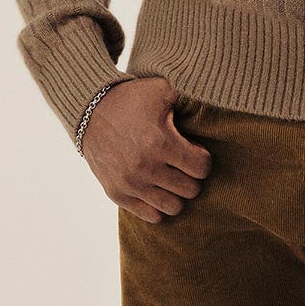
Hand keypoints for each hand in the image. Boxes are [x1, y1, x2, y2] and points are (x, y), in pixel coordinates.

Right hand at [83, 78, 211, 220]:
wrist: (88, 110)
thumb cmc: (131, 99)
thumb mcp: (161, 88)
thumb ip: (189, 93)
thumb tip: (216, 94)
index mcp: (160, 142)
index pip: (202, 168)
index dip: (202, 159)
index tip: (194, 151)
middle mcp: (145, 167)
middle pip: (191, 190)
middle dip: (191, 177)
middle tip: (183, 165)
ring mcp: (130, 183)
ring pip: (174, 207)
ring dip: (176, 194)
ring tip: (171, 178)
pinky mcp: (116, 193)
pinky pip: (151, 216)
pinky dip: (157, 205)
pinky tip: (156, 189)